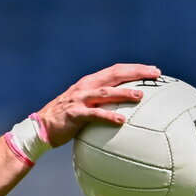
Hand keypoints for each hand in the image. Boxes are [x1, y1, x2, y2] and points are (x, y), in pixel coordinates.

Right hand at [34, 63, 160, 146]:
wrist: (41, 127)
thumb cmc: (66, 119)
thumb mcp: (84, 105)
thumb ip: (101, 103)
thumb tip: (125, 110)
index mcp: (89, 82)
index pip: (116, 70)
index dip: (135, 68)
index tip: (153, 70)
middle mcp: (85, 86)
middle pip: (114, 74)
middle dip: (136, 72)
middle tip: (155, 74)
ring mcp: (79, 99)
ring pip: (105, 92)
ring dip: (124, 92)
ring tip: (141, 95)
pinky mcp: (74, 114)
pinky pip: (94, 114)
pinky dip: (108, 116)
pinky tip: (121, 120)